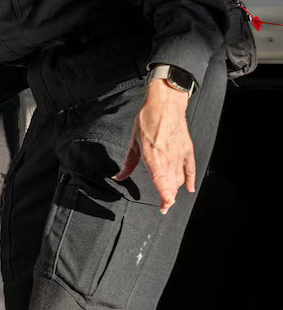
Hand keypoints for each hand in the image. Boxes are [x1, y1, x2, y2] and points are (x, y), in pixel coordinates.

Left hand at [114, 80, 193, 213]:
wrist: (165, 104)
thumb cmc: (148, 119)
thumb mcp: (133, 142)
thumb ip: (128, 163)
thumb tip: (119, 177)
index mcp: (153, 156)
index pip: (161, 182)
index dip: (164, 197)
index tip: (164, 206)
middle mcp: (168, 158)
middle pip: (171, 184)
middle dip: (167, 197)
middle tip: (163, 205)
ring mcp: (179, 155)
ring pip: (179, 179)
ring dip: (174, 189)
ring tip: (168, 195)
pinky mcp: (187, 150)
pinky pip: (190, 169)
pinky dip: (190, 180)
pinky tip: (188, 188)